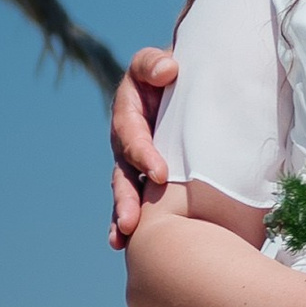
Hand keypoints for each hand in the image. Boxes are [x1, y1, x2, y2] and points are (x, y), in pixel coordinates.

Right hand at [109, 46, 178, 246]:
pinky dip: (131, 220)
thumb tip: (167, 70)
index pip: (133, 135)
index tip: (161, 175)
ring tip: (121, 239)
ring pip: (126, 189)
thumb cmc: (176, 70)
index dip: (144, 154)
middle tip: (130, 222)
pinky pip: (137, 198)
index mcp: (129, 112)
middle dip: (126, 197)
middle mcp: (126, 139)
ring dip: (123, 214)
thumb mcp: (161, 61)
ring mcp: (135, 159)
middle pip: (123, 170)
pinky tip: (124, 245)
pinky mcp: (146, 172)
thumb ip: (156, 63)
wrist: (185, 79)